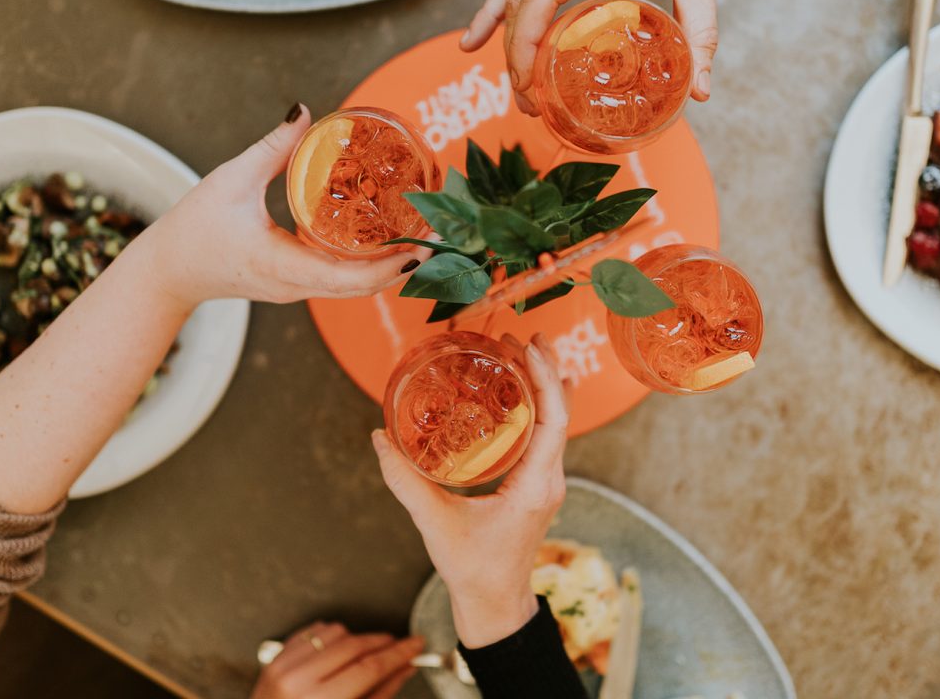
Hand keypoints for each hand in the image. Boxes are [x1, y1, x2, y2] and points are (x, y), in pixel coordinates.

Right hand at [137, 104, 419, 308]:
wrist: (166, 273)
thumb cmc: (192, 229)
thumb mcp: (231, 180)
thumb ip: (271, 146)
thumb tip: (304, 112)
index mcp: (284, 265)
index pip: (351, 278)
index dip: (392, 265)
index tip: (422, 247)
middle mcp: (296, 286)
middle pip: (363, 287)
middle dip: (403, 265)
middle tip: (437, 237)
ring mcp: (295, 290)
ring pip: (353, 288)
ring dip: (387, 268)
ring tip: (420, 237)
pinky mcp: (291, 285)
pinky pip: (338, 282)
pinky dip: (365, 266)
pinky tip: (383, 241)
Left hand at [251, 622, 423, 698]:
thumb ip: (380, 694)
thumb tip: (405, 668)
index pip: (370, 668)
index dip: (399, 654)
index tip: (416, 645)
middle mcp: (299, 681)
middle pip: (355, 646)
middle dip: (384, 642)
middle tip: (402, 645)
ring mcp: (284, 666)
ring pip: (336, 632)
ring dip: (356, 640)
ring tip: (363, 658)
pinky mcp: (276, 657)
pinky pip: (314, 631)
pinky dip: (332, 637)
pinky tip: (338, 653)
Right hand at [372, 335, 568, 647]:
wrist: (495, 605)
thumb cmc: (472, 570)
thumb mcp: (434, 523)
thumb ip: (405, 481)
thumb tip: (380, 438)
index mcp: (535, 486)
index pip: (553, 422)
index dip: (547, 380)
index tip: (533, 347)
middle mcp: (549, 479)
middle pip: (560, 413)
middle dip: (545, 370)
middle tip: (521, 335)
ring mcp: (547, 482)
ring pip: (555, 422)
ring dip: (543, 385)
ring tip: (522, 351)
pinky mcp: (537, 485)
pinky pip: (545, 435)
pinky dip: (536, 406)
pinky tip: (521, 390)